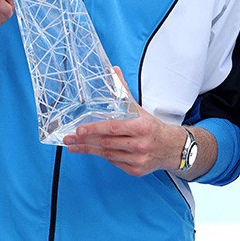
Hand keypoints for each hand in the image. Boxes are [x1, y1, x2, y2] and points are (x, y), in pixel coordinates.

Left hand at [63, 67, 184, 176]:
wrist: (171, 147)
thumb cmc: (151, 126)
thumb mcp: (139, 108)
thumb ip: (123, 91)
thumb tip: (113, 70)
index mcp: (141, 126)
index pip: (113, 127)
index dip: (94, 129)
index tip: (79, 130)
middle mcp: (140, 144)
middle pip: (107, 143)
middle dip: (84, 141)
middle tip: (68, 139)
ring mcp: (138, 159)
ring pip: (108, 154)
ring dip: (88, 150)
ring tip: (73, 146)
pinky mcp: (136, 170)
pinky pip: (114, 162)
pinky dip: (104, 156)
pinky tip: (93, 150)